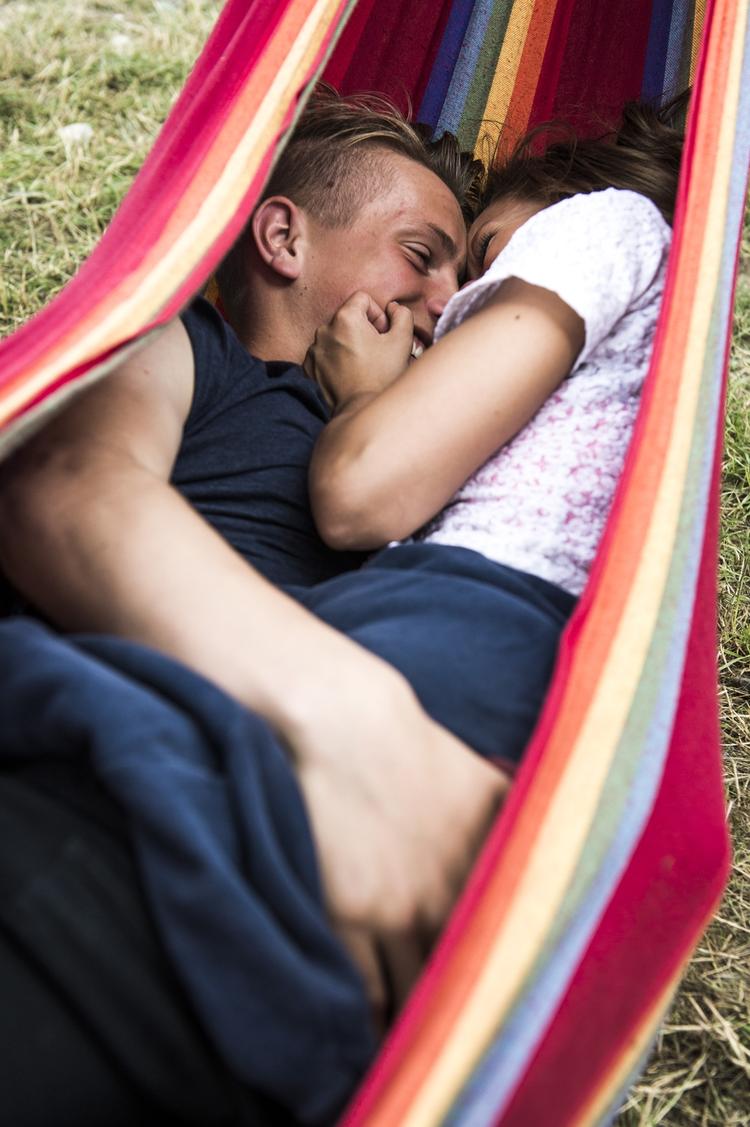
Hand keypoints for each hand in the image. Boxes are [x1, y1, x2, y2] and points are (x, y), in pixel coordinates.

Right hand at [286, 655, 508, 1027]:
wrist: (344, 724)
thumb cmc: (409, 744)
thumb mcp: (482, 777)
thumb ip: (518, 815)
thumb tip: (562, 826)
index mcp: (489, 863)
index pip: (517, 943)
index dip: (521, 982)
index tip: (525, 1008)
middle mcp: (451, 892)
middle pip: (473, 975)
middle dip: (479, 1013)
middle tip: (484, 1045)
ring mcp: (398, 908)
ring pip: (420, 990)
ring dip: (427, 1024)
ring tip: (431, 1051)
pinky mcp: (349, 913)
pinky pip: (367, 986)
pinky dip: (375, 1016)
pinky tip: (379, 1039)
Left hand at [305, 292, 413, 410]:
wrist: (360, 410)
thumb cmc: (382, 376)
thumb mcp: (402, 341)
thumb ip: (402, 314)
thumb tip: (392, 308)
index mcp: (345, 318)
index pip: (362, 299)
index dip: (377, 314)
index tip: (382, 334)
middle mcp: (324, 329)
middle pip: (347, 317)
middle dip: (362, 330)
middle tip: (375, 352)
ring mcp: (314, 349)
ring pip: (335, 336)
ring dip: (348, 344)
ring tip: (362, 365)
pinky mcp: (309, 366)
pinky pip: (324, 353)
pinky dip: (335, 359)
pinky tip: (348, 373)